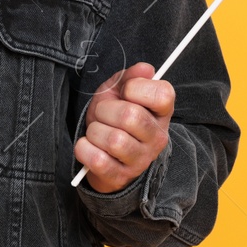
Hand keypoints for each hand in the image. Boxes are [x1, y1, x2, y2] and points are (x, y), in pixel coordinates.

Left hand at [74, 62, 173, 193]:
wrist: (105, 155)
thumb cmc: (113, 118)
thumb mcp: (119, 93)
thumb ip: (129, 78)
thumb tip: (146, 69)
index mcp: (161, 113)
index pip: (163, 95)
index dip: (136, 88)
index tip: (125, 93)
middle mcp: (157, 138)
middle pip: (131, 116)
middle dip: (105, 110)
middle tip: (103, 114)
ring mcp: (141, 160)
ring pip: (114, 140)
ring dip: (95, 131)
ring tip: (97, 131)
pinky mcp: (121, 177)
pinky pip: (98, 160)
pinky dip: (84, 148)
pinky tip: (88, 146)